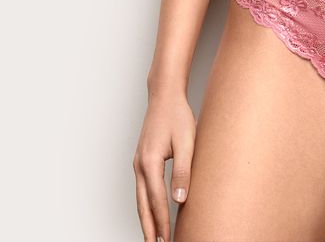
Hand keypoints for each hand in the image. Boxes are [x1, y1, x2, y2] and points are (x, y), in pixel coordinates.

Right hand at [133, 88, 195, 241]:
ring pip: (140, 199)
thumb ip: (183, 171)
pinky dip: (146, 205)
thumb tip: (179, 200)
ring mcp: (138, 164)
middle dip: (149, 228)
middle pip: (142, 206)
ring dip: (146, 219)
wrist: (164, 96)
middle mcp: (139, 166)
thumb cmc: (177, 116)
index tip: (168, 240)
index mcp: (150, 163)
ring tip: (154, 237)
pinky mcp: (141, 161)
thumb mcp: (186, 142)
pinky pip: (142, 190)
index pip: (157, 201)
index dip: (163, 223)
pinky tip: (152, 212)